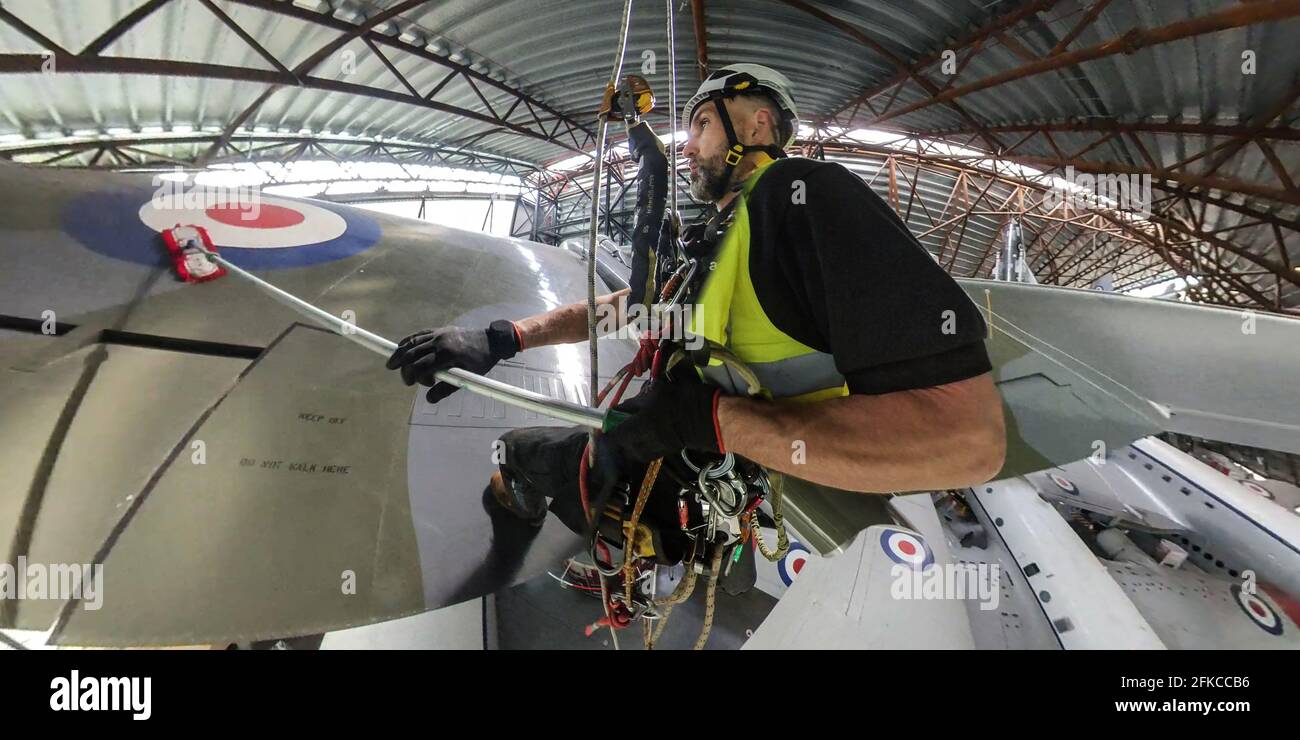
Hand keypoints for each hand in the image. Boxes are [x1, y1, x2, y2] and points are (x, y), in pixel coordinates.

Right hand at [387, 320, 519, 403]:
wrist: (491, 341)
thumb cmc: (481, 362)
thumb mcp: (467, 377)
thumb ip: (447, 389)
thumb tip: (428, 399)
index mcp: (447, 355)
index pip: (421, 366)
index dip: (414, 377)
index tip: (416, 384)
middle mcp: (440, 342)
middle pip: (413, 354)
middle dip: (404, 368)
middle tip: (405, 380)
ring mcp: (438, 334)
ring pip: (412, 343)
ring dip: (399, 353)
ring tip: (391, 364)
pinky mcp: (438, 330)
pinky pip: (418, 334)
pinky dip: (407, 341)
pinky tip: (400, 348)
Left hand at [604, 379, 722, 462]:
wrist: (709, 419)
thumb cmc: (679, 402)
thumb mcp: (654, 393)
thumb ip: (634, 403)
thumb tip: (620, 410)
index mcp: (635, 429)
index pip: (611, 436)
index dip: (606, 429)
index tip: (606, 420)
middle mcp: (641, 445)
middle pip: (621, 445)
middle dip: (618, 435)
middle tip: (621, 421)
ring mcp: (653, 451)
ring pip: (633, 449)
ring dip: (631, 439)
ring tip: (636, 425)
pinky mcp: (664, 453)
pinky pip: (646, 449)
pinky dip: (643, 441)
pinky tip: (650, 430)